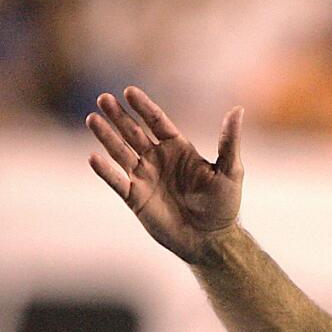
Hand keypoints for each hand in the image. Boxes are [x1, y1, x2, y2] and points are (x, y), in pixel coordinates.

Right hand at [86, 88, 244, 264]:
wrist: (211, 240)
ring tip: (92, 118)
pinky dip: (105, 171)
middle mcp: (158, 159)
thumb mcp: (230, 170)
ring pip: (120, 152)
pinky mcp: (135, 198)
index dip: (144, 107)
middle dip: (119, 116)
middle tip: (104, 98)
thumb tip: (238, 110)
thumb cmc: (224, 206)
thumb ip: (229, 141)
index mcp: (178, 149)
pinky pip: (116, 181)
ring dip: (106, 136)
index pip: (157, 122)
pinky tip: (93, 157)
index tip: (129, 91)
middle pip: (134, 132)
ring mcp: (145, 177)